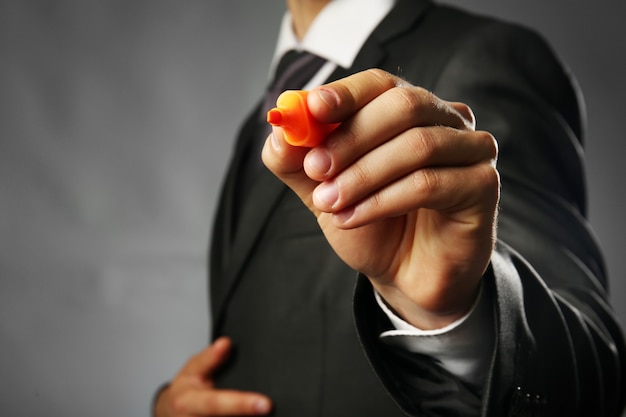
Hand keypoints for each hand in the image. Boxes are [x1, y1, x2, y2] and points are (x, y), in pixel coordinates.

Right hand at [154, 337, 271, 416]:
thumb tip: (225, 344)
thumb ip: (210, 358)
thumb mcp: (192, 370)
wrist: (170, 413)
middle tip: (269, 410)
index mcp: (188, 402)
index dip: (241, 405)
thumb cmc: (185, 391)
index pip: (216, 404)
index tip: (265, 404)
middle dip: (245, 416)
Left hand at [262, 69, 498, 329]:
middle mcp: (446, 121)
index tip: (312, 109)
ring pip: (418, 145)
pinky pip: (430, 184)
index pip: (380, 84)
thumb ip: (299, 164)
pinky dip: (383, 201)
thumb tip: (278, 134)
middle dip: (351, 139)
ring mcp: (471, 150)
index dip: (345, 93)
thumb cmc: (371, 224)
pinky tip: (353, 219)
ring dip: (363, 175)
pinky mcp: (484, 185)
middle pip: (404, 105)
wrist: (405, 276)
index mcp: (409, 111)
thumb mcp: (324, 192)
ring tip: (330, 204)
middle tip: (316, 170)